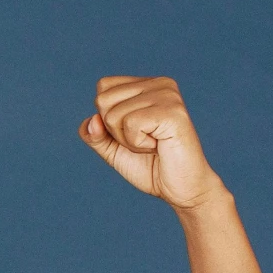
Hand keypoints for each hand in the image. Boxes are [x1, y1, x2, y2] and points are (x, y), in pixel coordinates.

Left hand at [80, 75, 224, 209]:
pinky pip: (130, 124)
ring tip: (154, 144)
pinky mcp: (173, 111)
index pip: (103, 87)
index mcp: (148, 85)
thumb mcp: (112, 149)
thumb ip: (94, 134)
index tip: (134, 132)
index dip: (108, 119)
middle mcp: (160, 84)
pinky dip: (137, 144)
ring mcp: (168, 95)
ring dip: (128, 140)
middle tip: (144, 140)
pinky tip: (159, 146)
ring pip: (113, 115)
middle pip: (103, 100)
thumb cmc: (150, 166)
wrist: (180, 188)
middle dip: (115, 131)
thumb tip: (92, 120)